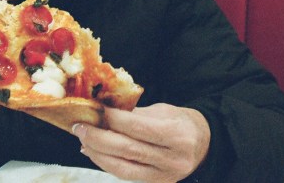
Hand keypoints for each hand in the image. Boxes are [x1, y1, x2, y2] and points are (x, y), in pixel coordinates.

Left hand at [74, 103, 210, 181]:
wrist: (205, 145)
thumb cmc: (181, 122)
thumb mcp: (164, 111)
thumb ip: (136, 113)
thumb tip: (103, 109)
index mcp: (177, 133)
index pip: (138, 127)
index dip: (113, 119)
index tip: (95, 109)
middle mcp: (172, 158)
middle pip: (127, 149)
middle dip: (98, 137)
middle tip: (79, 126)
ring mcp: (164, 175)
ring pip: (122, 166)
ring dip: (97, 153)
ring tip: (82, 140)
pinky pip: (125, 175)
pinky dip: (106, 163)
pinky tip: (94, 152)